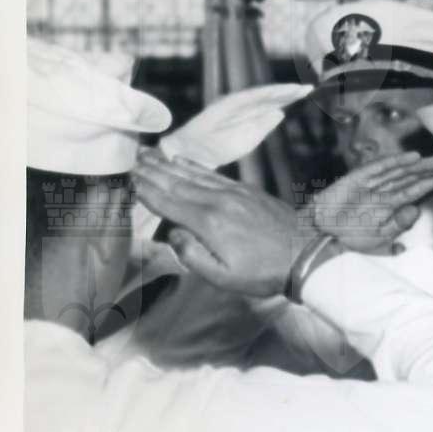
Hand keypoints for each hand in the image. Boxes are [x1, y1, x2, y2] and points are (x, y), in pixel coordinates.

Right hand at [131, 151, 312, 297]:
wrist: (307, 257)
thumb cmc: (264, 273)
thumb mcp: (223, 277)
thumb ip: (191, 255)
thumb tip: (173, 232)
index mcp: (207, 223)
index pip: (166, 202)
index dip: (144, 189)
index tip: (125, 177)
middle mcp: (217, 201)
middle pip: (175, 182)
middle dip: (150, 171)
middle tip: (128, 158)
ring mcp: (234, 192)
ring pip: (192, 174)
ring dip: (167, 164)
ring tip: (147, 154)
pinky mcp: (247, 190)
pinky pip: (213, 174)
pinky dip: (193, 165)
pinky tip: (181, 160)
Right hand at [306, 151, 432, 252]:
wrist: (320, 237)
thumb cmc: (348, 238)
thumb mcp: (380, 237)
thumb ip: (398, 225)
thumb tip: (416, 210)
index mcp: (388, 205)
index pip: (414, 191)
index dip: (430, 182)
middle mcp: (382, 191)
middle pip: (410, 177)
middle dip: (430, 169)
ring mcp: (370, 183)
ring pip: (399, 171)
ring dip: (419, 164)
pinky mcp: (357, 178)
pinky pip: (378, 168)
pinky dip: (395, 162)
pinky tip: (412, 157)